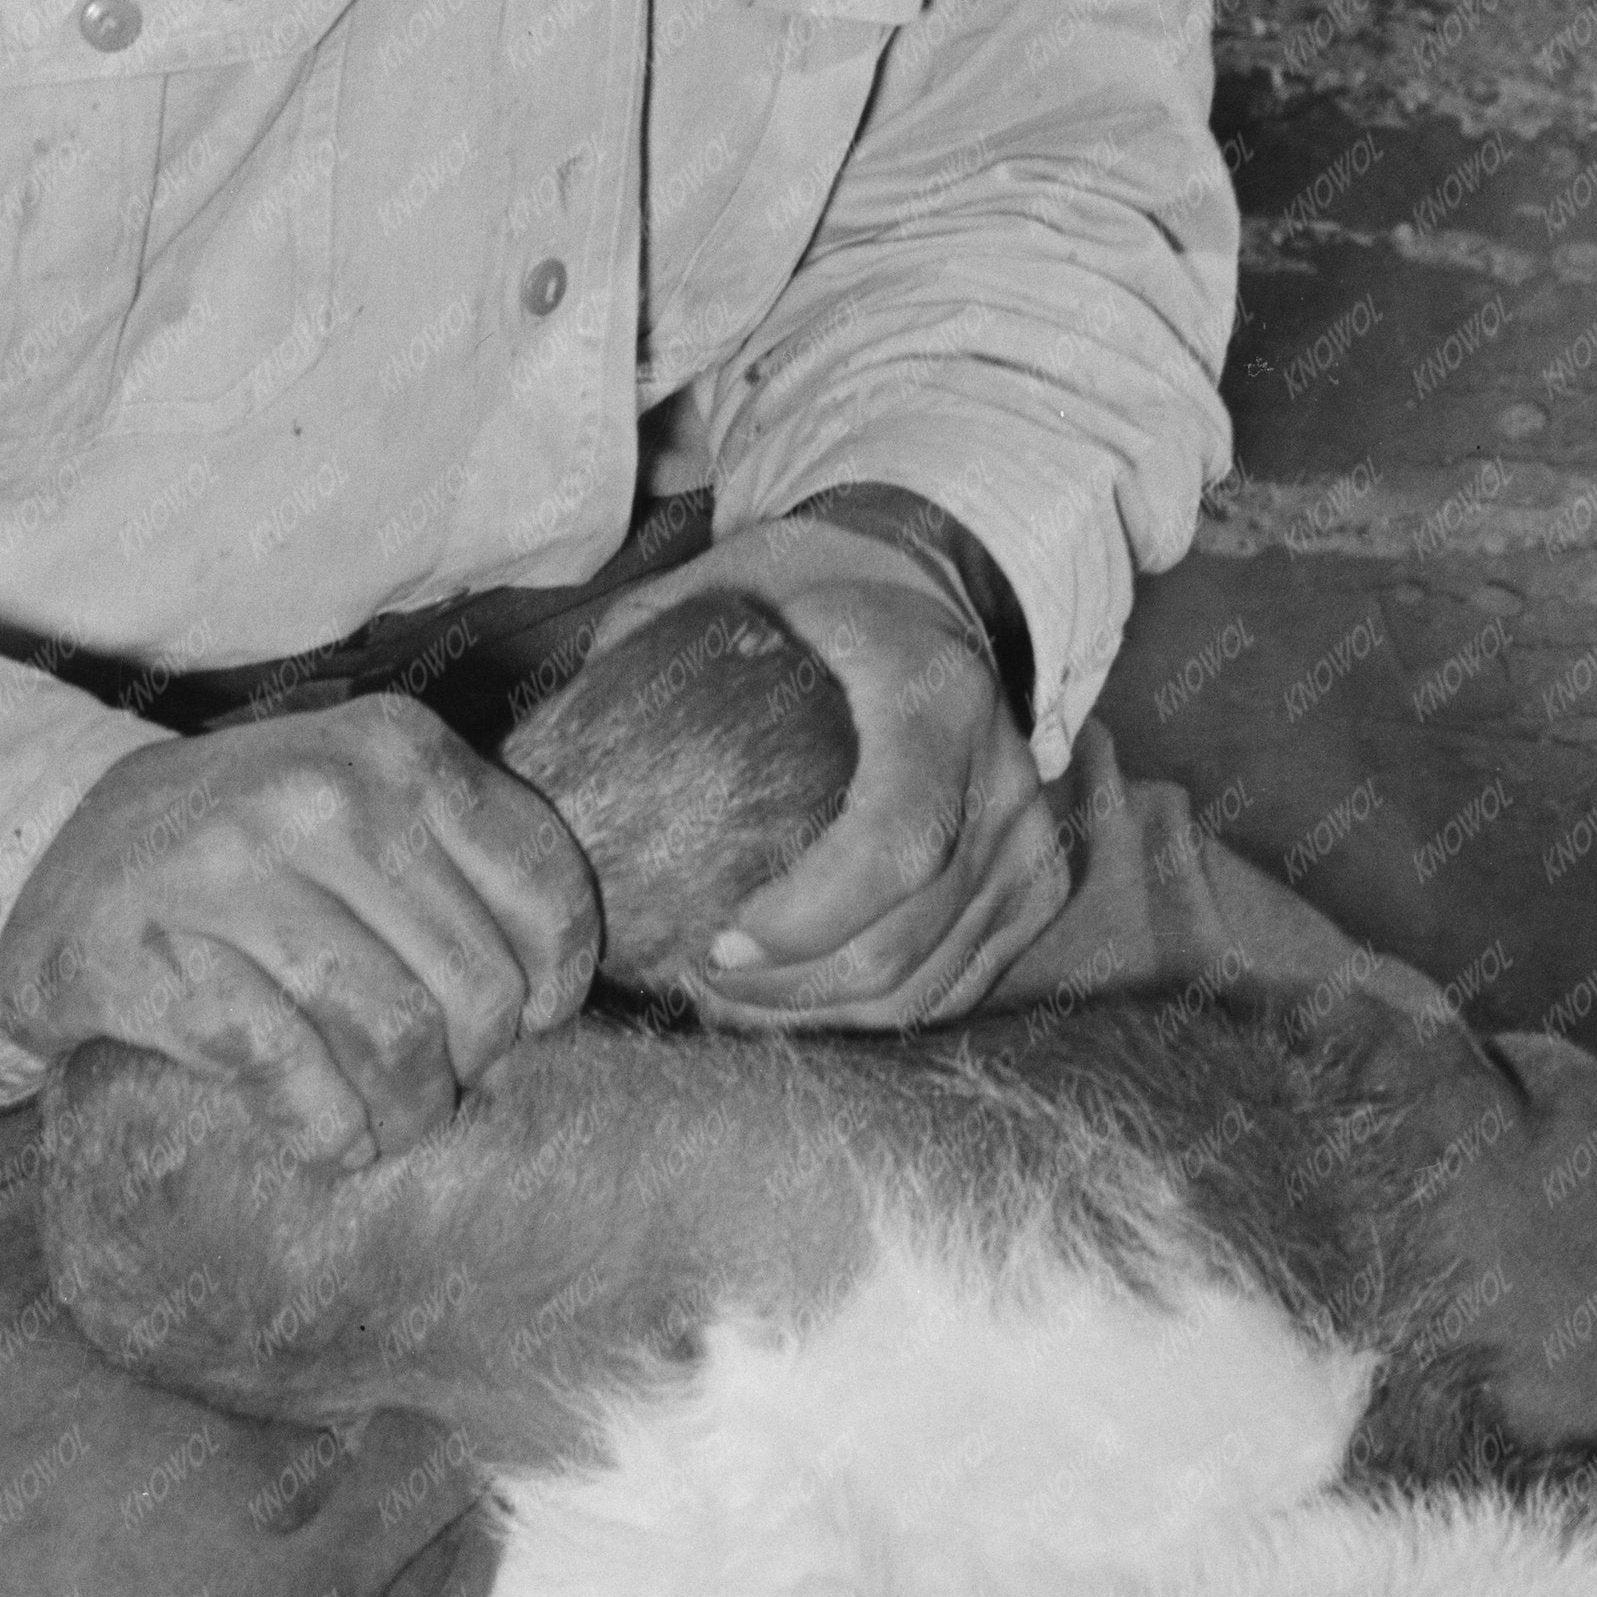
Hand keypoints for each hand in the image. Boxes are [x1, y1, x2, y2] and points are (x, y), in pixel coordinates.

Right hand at [0, 699, 599, 1170]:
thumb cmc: (244, 848)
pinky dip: (324, 1129)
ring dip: (405, 1113)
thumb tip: (553, 991)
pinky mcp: (156, 961)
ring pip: (392, 1035)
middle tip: (440, 1089)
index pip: (544, 887)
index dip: (554, 985)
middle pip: (473, 983)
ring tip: (390, 1129)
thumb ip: (457, 856)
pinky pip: (287, 1072)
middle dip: (473, 1066)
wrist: (52, 850)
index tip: (526, 1027)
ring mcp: (231, 873)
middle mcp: (322, 794)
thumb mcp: (360, 799)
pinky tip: (327, 1142)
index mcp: (396, 747)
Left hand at [584, 512, 1066, 1025]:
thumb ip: (653, 640)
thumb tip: (560, 740)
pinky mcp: (1036, 886)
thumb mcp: (734, 583)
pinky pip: (953, 986)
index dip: (807, 919)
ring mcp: (1032, 840)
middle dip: (789, 989)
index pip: (894, 845)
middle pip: (906, 940)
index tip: (714, 942)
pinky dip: (868, 1011)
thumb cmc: (817, 594)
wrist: (931, 584)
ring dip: (819, 1013)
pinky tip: (793, 997)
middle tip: (695, 979)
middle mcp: (1007, 778)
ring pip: (928, 983)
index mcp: (936, 701)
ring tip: (728, 997)